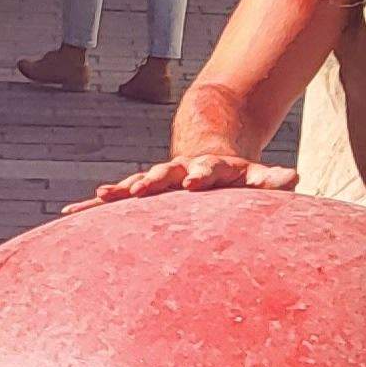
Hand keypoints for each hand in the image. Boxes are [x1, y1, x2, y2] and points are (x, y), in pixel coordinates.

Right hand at [61, 153, 298, 213]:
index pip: (204, 170)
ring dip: (118, 193)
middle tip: (138, 188)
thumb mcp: (255, 176)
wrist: (204, 152)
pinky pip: (113, 201)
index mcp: (205, 168)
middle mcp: (176, 171)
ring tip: (99, 200)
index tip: (192, 181)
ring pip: (133, 186)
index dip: (199, 175)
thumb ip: (271, 179)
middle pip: (162, 174)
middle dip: (150, 181)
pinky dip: (93, 208)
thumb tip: (295, 176)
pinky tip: (69, 214)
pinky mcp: (139, 193)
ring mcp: (155, 181)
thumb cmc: (234, 175)